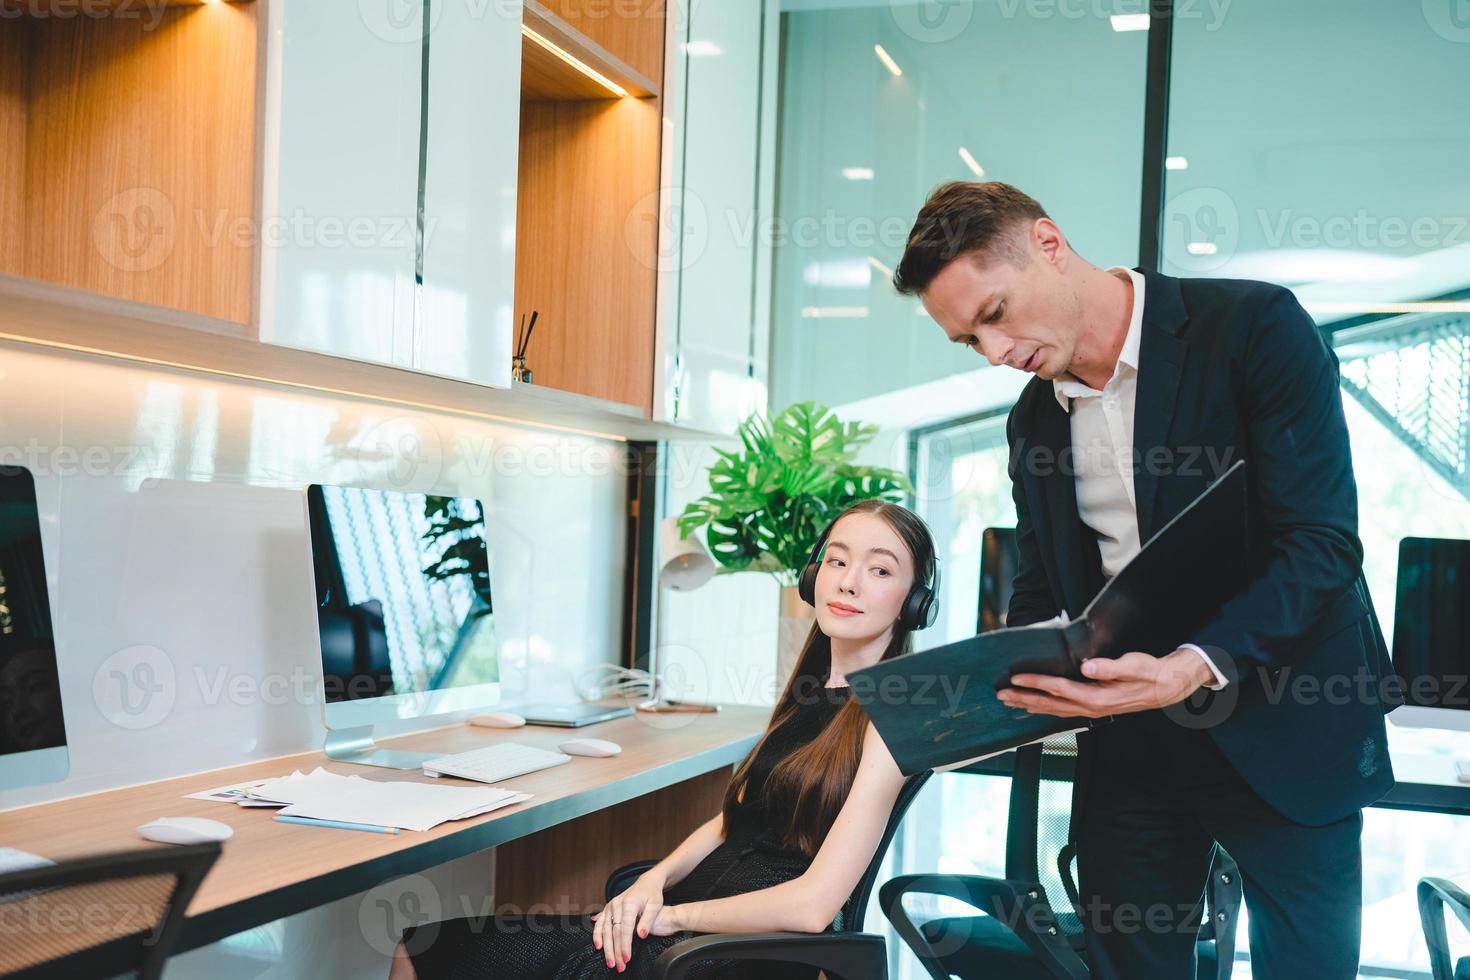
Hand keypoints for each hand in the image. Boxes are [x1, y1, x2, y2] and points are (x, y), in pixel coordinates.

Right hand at [591, 871, 667, 970]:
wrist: (647, 882)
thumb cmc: (652, 894)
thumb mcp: (655, 905)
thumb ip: (648, 920)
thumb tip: (641, 935)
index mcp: (629, 904)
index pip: (625, 929)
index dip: (625, 945)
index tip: (626, 958)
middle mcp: (617, 904)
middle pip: (613, 932)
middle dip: (615, 951)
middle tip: (618, 965)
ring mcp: (611, 905)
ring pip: (605, 929)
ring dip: (605, 947)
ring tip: (609, 960)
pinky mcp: (608, 907)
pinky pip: (600, 922)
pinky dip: (597, 934)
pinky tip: (597, 945)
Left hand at [996, 648, 1214, 718]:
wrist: (1167, 686)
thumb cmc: (1151, 672)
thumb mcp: (1135, 665)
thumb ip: (1111, 667)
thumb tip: (1087, 667)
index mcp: (1099, 696)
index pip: (1060, 689)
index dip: (1036, 683)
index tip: (1015, 677)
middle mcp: (1091, 707)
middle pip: (1051, 704)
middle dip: (1024, 698)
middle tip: (1000, 695)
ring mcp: (1091, 709)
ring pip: (1054, 710)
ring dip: (1029, 705)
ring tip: (1008, 701)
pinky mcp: (1092, 707)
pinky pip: (1062, 711)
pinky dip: (1044, 709)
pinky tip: (1032, 708)